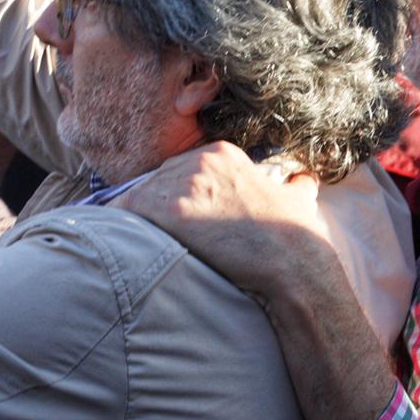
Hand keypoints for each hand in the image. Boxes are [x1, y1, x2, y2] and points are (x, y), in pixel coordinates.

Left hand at [114, 142, 328, 295]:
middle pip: (157, 181)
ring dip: (136, 220)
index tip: (173, 217)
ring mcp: (183, 184)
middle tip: (152, 234)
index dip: (174, 196)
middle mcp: (200, 162)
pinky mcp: (171, 211)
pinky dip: (116, 226)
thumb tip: (306, 182)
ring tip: (130, 243)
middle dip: (155, 206)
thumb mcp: (299, 201)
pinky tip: (114, 241)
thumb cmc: (297, 238)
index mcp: (224, 155)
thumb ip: (296, 186)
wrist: (294, 264)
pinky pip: (127, 212)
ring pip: (140, 197)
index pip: (181, 170)